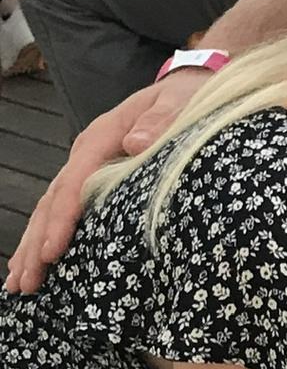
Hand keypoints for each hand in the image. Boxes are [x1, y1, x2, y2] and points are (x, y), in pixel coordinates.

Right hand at [2, 68, 210, 292]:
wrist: (184, 85)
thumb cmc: (182, 97)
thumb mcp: (177, 100)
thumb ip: (160, 119)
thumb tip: (136, 142)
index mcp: (103, 135)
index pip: (75, 181)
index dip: (63, 218)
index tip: (53, 252)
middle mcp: (87, 152)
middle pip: (53, 200)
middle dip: (37, 242)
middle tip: (26, 283)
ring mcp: (86, 164)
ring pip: (50, 208)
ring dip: (34, 245)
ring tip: (20, 283)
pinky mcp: (93, 176)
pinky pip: (63, 206)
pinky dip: (46, 233)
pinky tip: (35, 261)